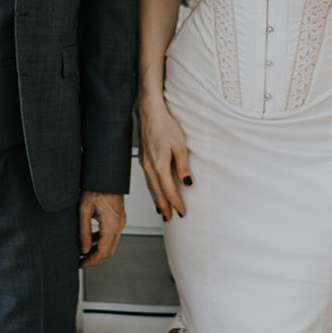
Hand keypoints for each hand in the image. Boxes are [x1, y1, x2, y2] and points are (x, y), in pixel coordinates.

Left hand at [78, 191, 125, 267]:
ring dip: (98, 251)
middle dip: (94, 259)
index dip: (91, 261)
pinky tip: (90, 241)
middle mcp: (119, 224)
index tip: (81, 264)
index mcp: (112, 224)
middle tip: (81, 261)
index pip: (103, 252)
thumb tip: (84, 250)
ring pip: (111, 244)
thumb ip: (84, 232)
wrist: (105, 175)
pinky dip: (101, 241)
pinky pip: (111, 235)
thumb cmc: (95, 188)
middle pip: (109, 251)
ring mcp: (120, 222)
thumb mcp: (83, 210)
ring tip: (83, 253)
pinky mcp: (118, 219)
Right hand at [137, 98, 191, 220]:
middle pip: (157, 193)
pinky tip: (155, 192)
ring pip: (151, 188)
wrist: (149, 113)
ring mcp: (144, 164)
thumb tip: (188, 184)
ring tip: (163, 211)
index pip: (169, 191)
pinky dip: (152, 190)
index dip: (176, 203)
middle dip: (164, 207)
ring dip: (157, 201)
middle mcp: (149, 167)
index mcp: (159, 166)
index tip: (183, 213)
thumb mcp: (180, 146)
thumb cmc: (165, 126)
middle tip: (171, 219)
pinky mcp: (143, 159)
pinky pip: (147, 180)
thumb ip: (183, 166)